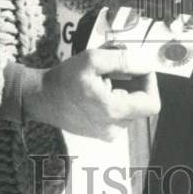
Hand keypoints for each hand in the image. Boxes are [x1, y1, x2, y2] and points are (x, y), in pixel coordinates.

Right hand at [22, 44, 159, 141]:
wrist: (41, 98)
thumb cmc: (64, 79)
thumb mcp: (93, 60)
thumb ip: (123, 60)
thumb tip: (146, 63)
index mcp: (114, 112)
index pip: (152, 103)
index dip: (150, 82)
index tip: (137, 67)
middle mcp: (113, 128)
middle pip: (141, 104)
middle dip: (135, 83)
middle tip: (117, 67)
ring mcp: (107, 133)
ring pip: (130, 109)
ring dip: (124, 90)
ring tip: (104, 78)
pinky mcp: (100, 133)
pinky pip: (119, 115)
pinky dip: (115, 99)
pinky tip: (99, 89)